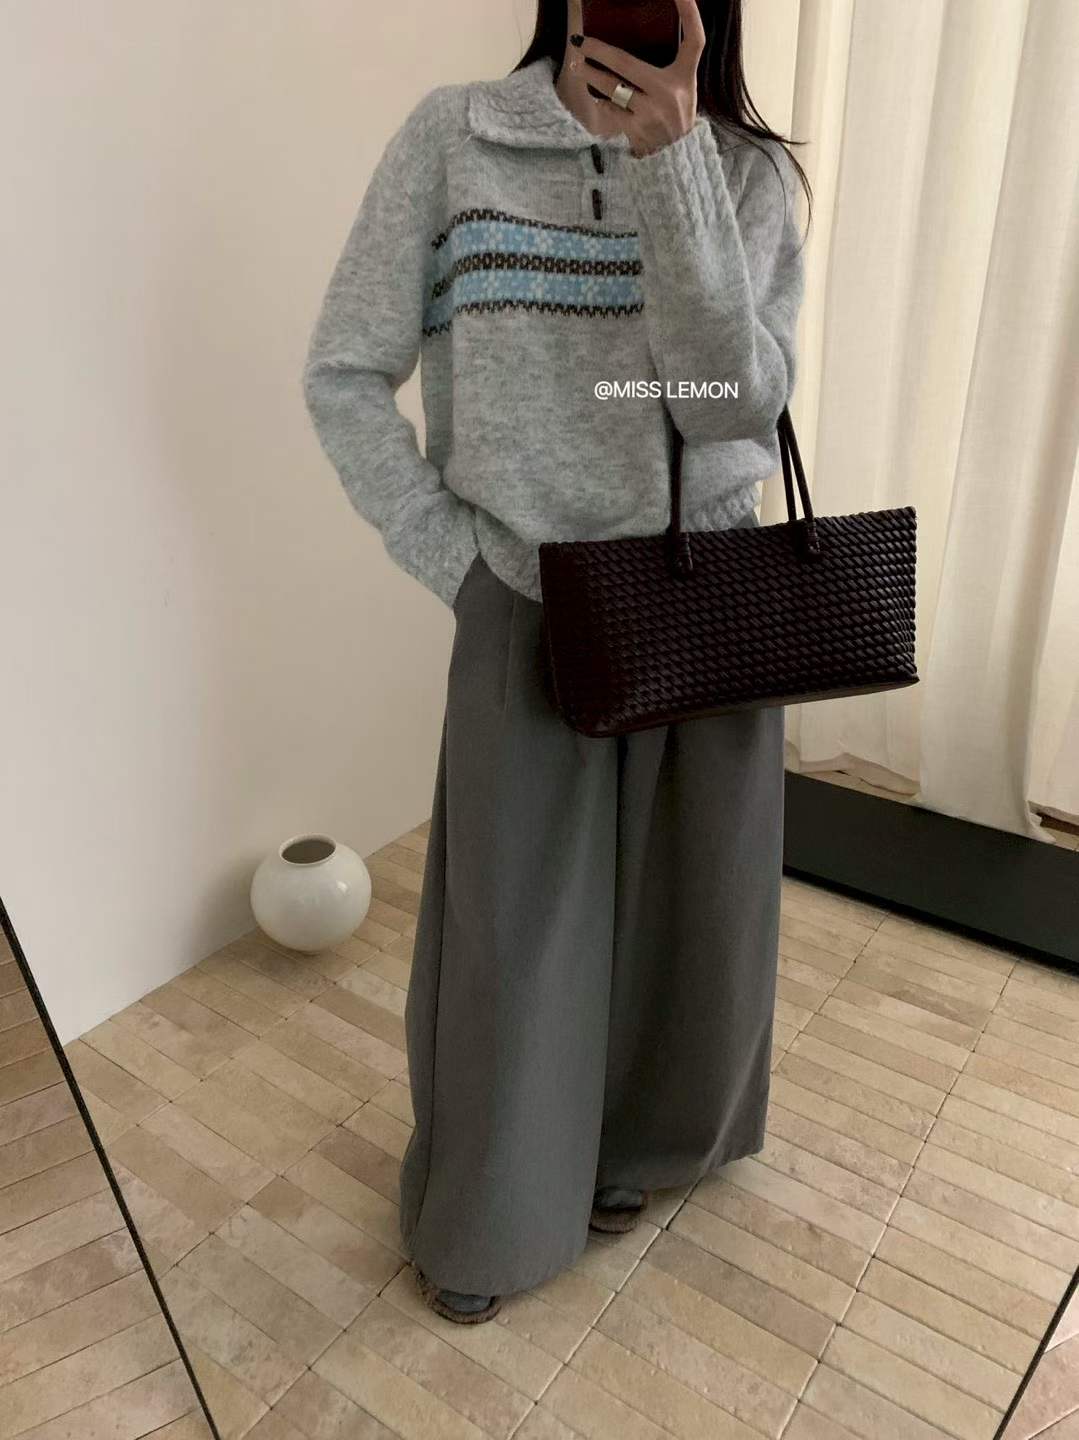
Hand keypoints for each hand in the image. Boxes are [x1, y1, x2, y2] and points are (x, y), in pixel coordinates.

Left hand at [571, 0, 705, 156]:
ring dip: (591, 75)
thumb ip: (669, 67)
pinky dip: (601, 101)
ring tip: (578, 65)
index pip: (694, 38)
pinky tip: (594, 95)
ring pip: (613, 87)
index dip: (689, 12)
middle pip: (627, 63)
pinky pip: (611, 109)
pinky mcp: (637, 130)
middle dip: (599, 51)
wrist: (677, 162)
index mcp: (685, 77)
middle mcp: (670, 93)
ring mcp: (652, 113)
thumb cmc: (675, 118)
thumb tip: (639, 41)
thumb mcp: (683, 90)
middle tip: (582, 41)